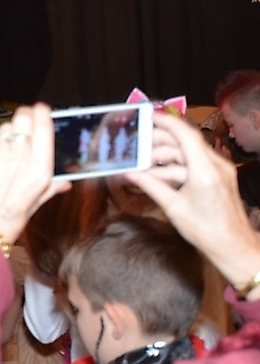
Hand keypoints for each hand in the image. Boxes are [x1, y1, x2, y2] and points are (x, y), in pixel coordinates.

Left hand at [0, 104, 69, 244]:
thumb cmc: (10, 220)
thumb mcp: (36, 204)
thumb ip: (51, 187)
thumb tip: (66, 182)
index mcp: (40, 168)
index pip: (43, 127)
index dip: (41, 113)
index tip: (40, 109)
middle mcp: (19, 157)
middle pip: (21, 119)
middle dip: (23, 118)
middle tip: (23, 123)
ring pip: (2, 129)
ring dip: (6, 135)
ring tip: (5, 152)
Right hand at [127, 113, 258, 280]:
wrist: (233, 246)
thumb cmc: (204, 230)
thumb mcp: (173, 208)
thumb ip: (151, 186)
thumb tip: (129, 174)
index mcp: (205, 170)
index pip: (186, 135)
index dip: (165, 122)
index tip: (146, 116)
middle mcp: (215, 165)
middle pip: (184, 143)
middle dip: (158, 143)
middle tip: (135, 147)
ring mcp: (219, 170)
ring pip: (187, 155)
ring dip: (164, 159)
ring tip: (141, 168)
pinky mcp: (218, 177)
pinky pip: (193, 165)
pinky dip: (175, 168)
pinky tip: (157, 176)